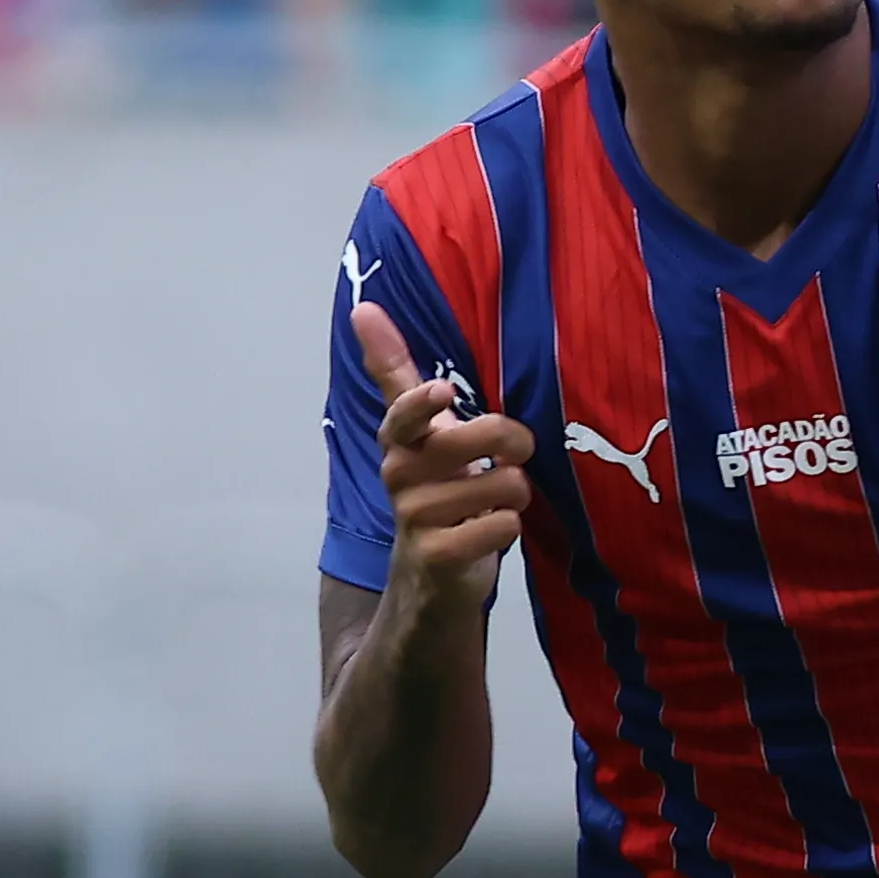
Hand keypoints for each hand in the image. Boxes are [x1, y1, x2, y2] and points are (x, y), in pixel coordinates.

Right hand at [354, 301, 531, 624]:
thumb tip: (361, 306)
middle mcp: (400, 476)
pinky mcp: (437, 557)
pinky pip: (501, 526)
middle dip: (512, 441)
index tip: (442, 391)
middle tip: (517, 451)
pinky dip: (509, 527)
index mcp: (399, 440)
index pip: (402, 415)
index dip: (421, 404)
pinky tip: (491, 531)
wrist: (430, 570)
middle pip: (472, 440)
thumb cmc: (435, 486)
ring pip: (502, 484)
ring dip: (515, 491)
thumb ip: (394, 370)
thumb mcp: (419, 430)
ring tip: (496, 500)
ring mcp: (415, 519)